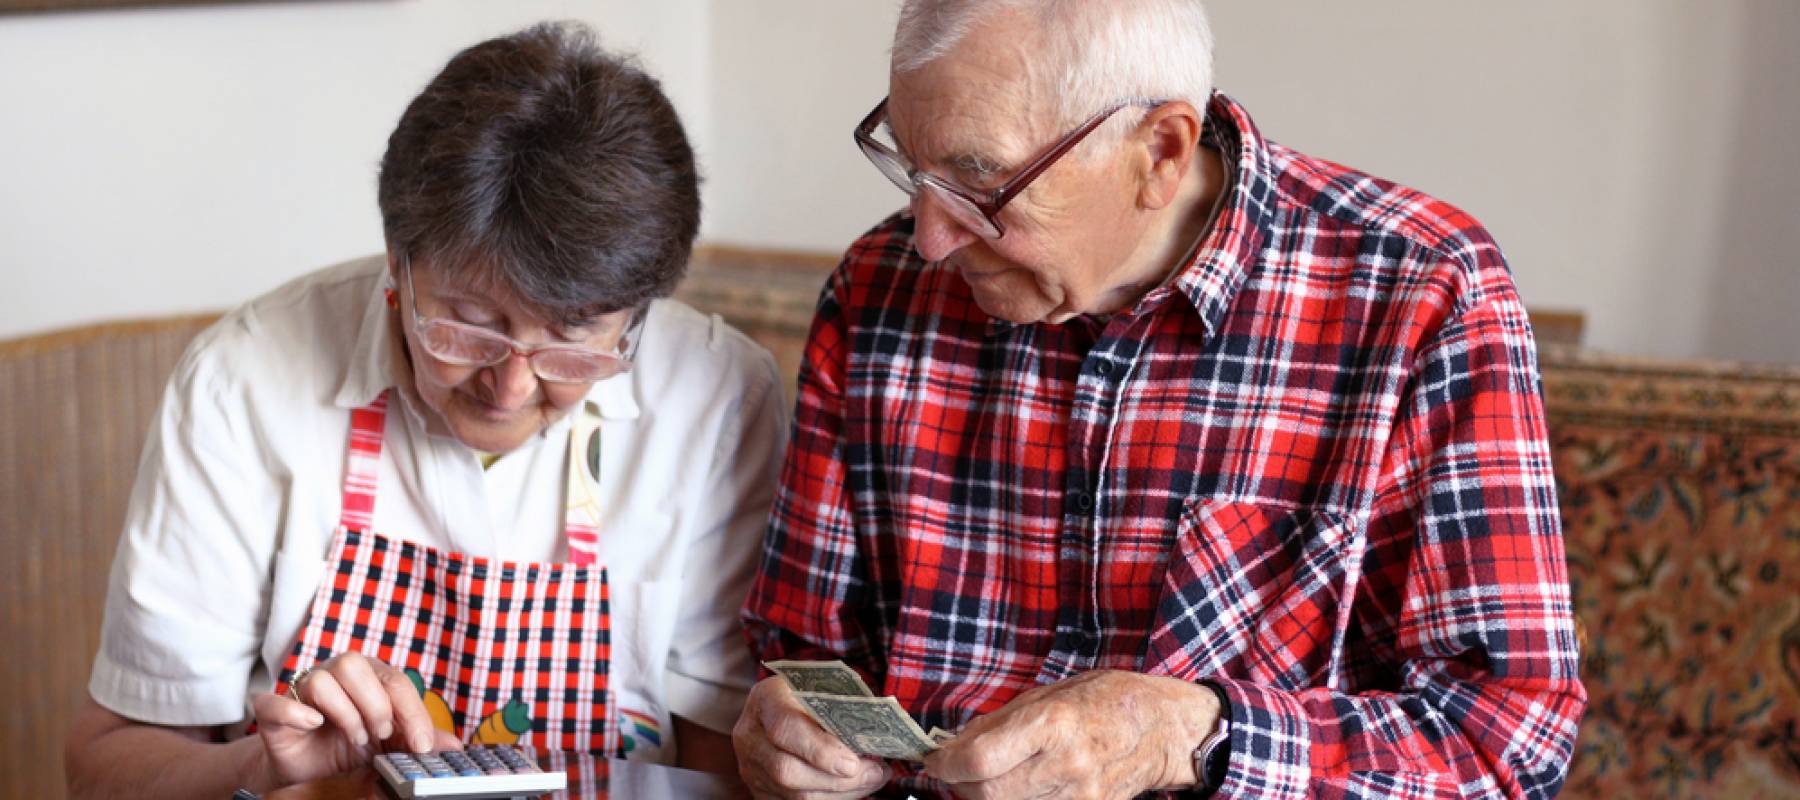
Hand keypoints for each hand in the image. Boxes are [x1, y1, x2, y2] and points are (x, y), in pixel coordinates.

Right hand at [251, 652, 458, 786]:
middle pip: (355, 664)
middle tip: (381, 734)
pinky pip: (275, 702)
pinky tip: (315, 726)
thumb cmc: (352, 752)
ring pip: (322, 678)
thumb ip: (419, 741)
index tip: (419, 745)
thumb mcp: (392, 748)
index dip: (411, 712)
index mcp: (369, 678)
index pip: (395, 680)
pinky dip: (296, 713)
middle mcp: (336, 676)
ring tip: (355, 738)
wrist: (308, 775)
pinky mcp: (275, 713)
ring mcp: (303, 692)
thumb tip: (455, 746)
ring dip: (345, 712)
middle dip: (376, 704)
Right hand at [732, 675, 890, 798]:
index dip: (819, 749)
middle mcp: (750, 734)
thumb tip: (871, 742)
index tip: (853, 761)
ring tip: (871, 779)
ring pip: (793, 794)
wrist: (786, 706)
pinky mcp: (760, 789)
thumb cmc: (812, 694)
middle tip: (873, 773)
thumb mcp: (824, 689)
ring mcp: (751, 766)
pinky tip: (854, 788)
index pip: (785, 728)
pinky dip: (831, 799)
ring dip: (839, 793)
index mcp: (765, 699)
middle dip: (835, 779)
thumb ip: (842, 711)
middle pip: (786, 770)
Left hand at [923, 670, 1219, 798]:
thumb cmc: (1103, 700)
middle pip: (988, 793)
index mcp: (1053, 723)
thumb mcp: (1048, 694)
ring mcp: (1080, 796)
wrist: (1161, 727)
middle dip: (960, 783)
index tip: (935, 758)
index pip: (979, 760)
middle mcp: (1066, 764)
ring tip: (988, 776)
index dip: (946, 763)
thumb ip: (998, 723)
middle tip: (957, 769)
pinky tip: (1016, 787)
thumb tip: (953, 745)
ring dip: (986, 796)